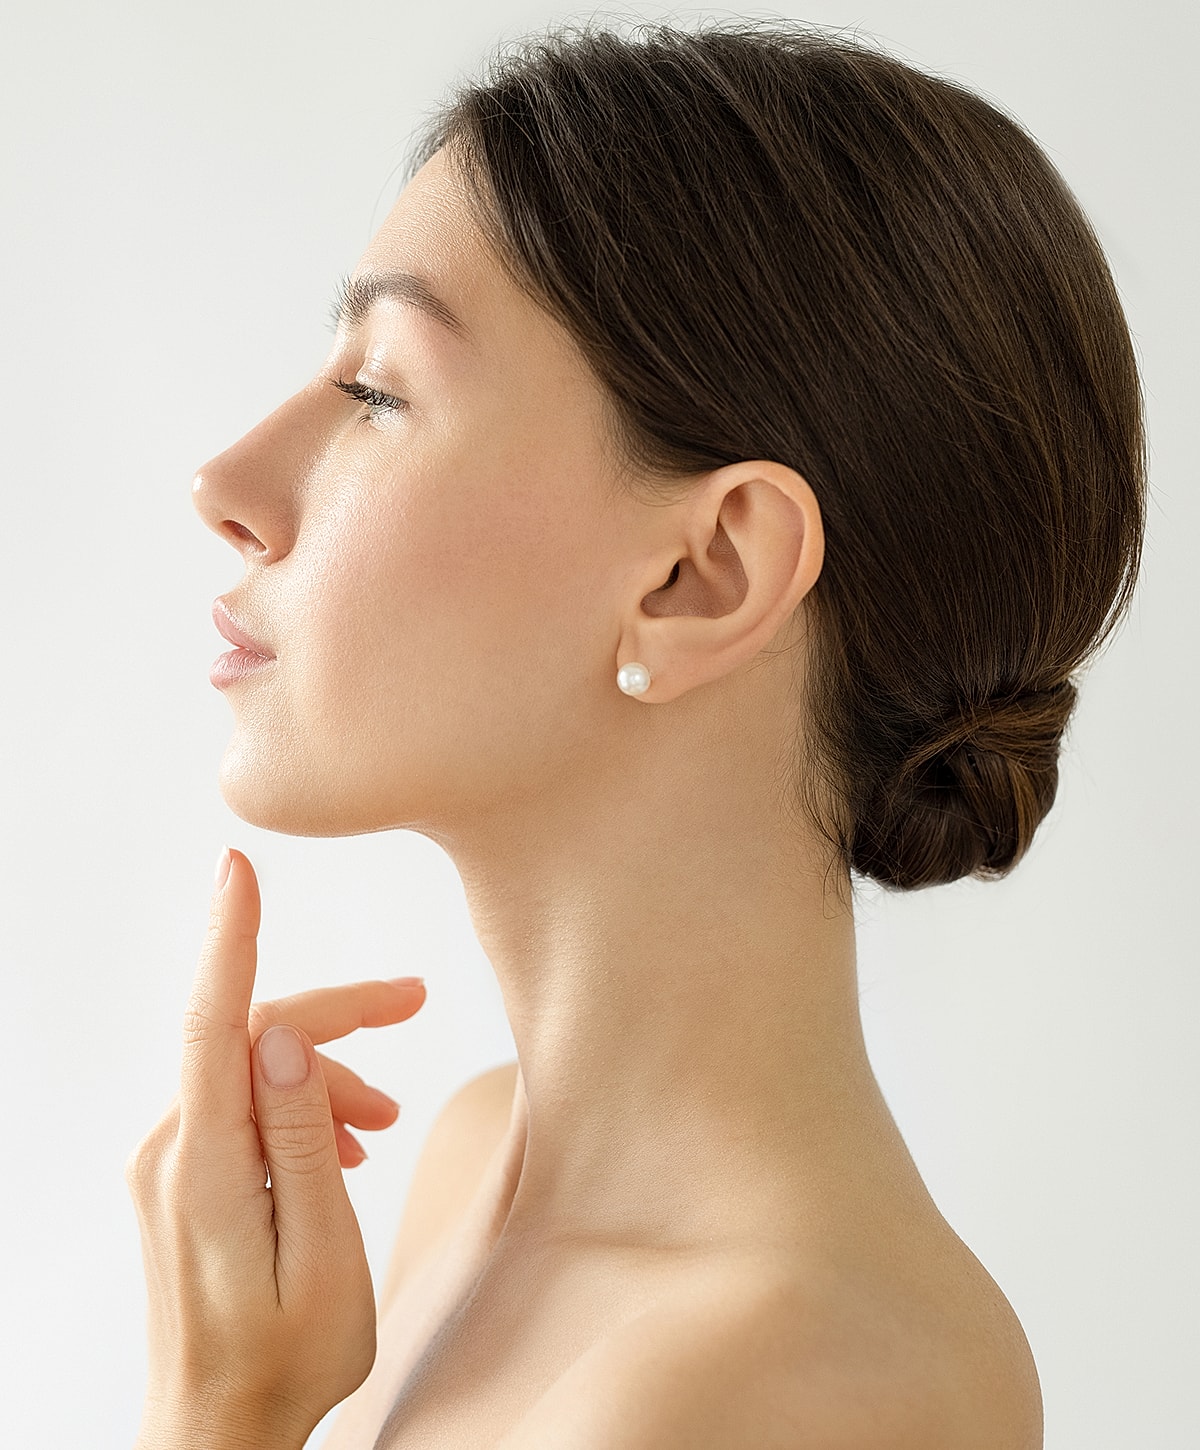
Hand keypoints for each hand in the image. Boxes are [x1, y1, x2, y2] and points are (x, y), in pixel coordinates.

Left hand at [126, 847, 426, 1448]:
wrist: (216, 1431)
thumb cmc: (284, 1362)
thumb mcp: (323, 1258)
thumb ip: (303, 1143)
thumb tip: (283, 1040)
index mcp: (208, 1168)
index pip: (214, 1023)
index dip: (232, 937)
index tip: (238, 869)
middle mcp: (172, 1151)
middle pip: (252, 1036)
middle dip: (336, 1016)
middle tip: (415, 1003)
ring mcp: (170, 1163)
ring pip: (252, 1069)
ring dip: (324, 1074)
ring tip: (385, 1120)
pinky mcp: (181, 1176)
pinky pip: (242, 1106)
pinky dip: (299, 1105)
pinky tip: (344, 1142)